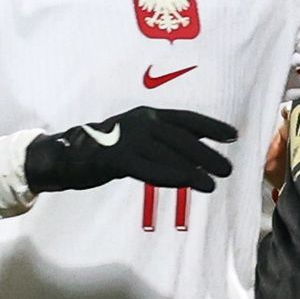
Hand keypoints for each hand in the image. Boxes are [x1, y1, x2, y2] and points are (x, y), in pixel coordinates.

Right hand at [26, 105, 238, 195]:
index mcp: (149, 114)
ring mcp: (128, 139)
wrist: (66, 154)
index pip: (187, 119)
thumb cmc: (108, 146)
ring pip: (169, 155)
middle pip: (183, 139)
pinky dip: (169, 176)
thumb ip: (165, 140)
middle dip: (208, 154)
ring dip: (194, 170)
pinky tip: (187, 183)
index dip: (211, 127)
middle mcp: (142, 122)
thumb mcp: (139, 136)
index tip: (233, 136)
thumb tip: (200, 149)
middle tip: (228, 169)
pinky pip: (148, 168)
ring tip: (212, 183)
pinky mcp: (116, 158)